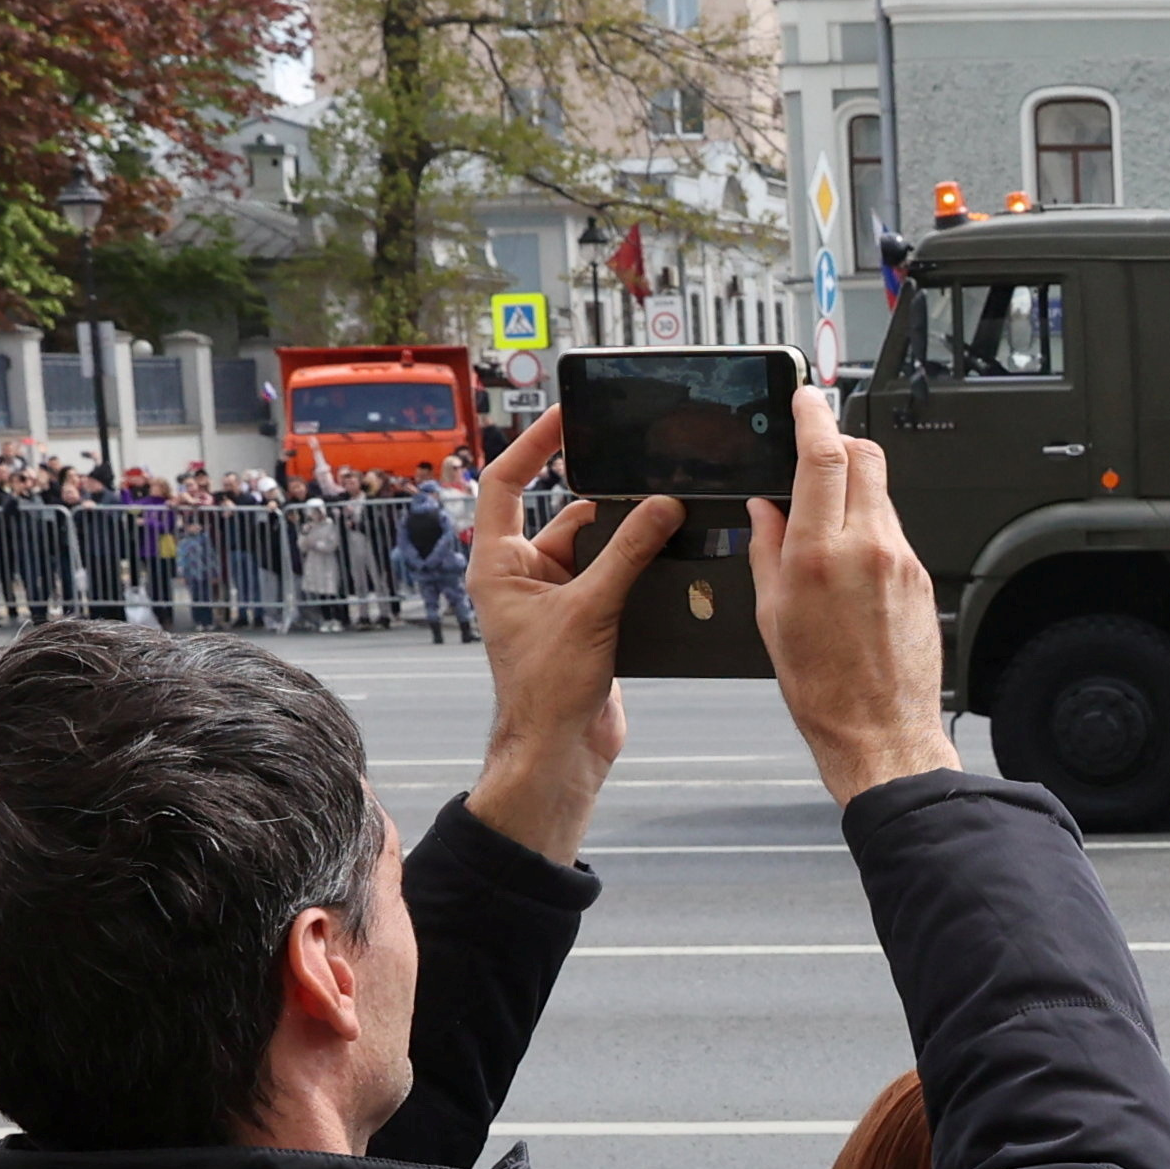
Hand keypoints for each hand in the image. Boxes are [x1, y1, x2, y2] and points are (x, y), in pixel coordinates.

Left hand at [463, 411, 676, 862]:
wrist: (560, 750)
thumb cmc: (546, 688)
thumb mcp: (590, 609)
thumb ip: (628, 553)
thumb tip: (663, 506)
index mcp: (497, 562)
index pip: (505, 482)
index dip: (533, 445)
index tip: (566, 418)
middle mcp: (522, 573)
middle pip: (567, 513)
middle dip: (607, 497)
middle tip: (642, 471)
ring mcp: (556, 597)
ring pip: (600, 546)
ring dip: (631, 537)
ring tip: (668, 516)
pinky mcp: (588, 619)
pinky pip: (617, 577)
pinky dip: (643, 567)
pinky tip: (672, 557)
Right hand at [748, 392, 959, 802]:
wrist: (879, 730)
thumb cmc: (822, 686)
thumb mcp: (771, 613)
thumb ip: (767, 549)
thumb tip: (765, 509)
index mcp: (820, 552)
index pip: (823, 456)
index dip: (814, 416)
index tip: (805, 398)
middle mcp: (868, 548)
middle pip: (864, 459)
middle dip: (840, 442)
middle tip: (816, 447)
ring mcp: (901, 561)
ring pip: (880, 493)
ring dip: (854, 487)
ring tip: (824, 514)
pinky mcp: (920, 578)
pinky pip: (893, 531)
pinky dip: (869, 526)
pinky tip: (848, 557)